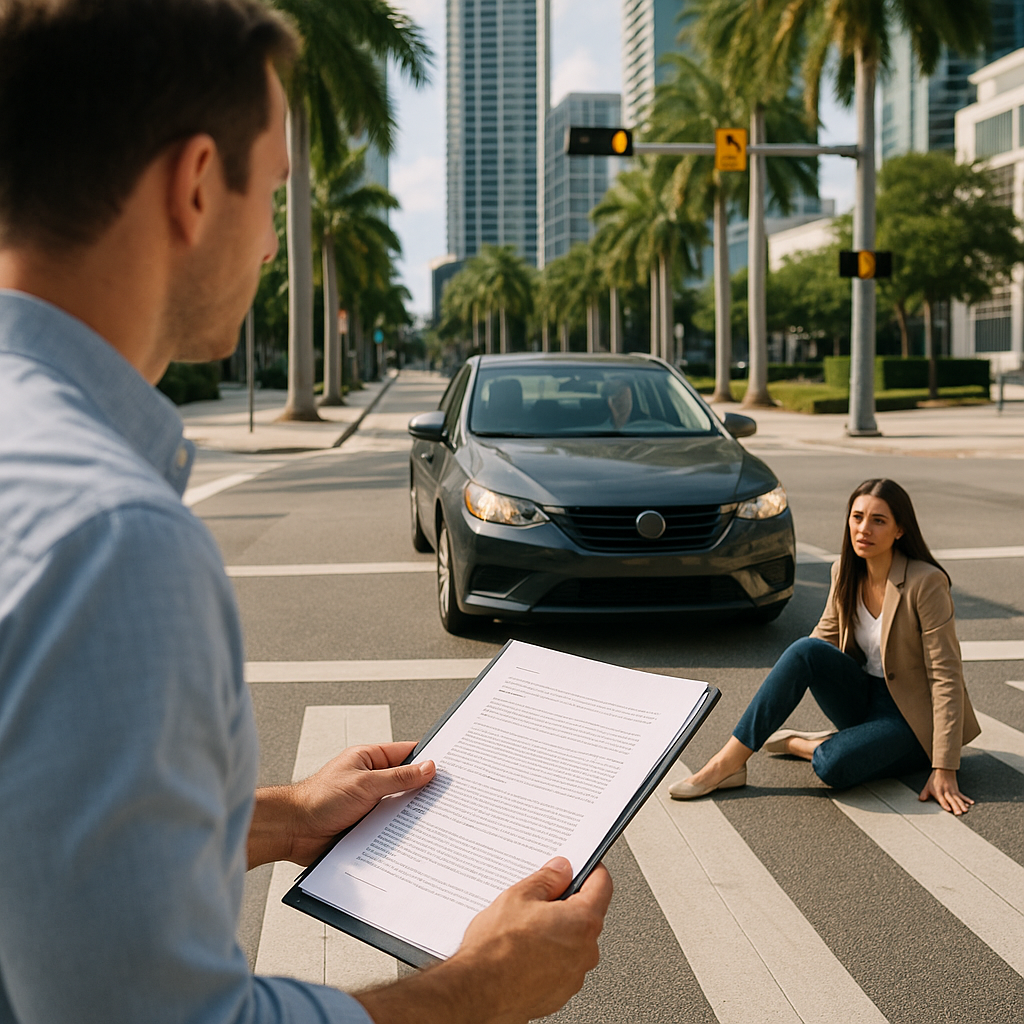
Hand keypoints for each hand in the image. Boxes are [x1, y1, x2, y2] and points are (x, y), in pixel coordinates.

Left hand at [248, 742, 434, 868]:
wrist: (293, 831)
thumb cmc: (317, 799)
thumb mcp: (364, 784)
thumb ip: (398, 777)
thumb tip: (428, 768)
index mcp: (371, 759)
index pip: (408, 753)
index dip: (429, 759)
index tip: (451, 766)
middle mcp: (372, 780)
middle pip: (408, 782)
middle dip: (424, 790)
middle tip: (448, 797)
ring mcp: (370, 804)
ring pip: (401, 807)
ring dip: (412, 814)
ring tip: (433, 820)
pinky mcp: (368, 826)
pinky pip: (391, 827)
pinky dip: (401, 832)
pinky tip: (414, 838)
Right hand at [356, 857, 612, 1023]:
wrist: (477, 991)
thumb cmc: (496, 949)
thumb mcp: (519, 896)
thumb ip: (547, 879)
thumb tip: (561, 870)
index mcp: (582, 921)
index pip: (602, 885)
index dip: (591, 870)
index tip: (581, 865)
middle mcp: (585, 951)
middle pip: (586, 915)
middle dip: (566, 904)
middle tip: (539, 899)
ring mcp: (573, 976)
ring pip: (572, 942)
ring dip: (556, 933)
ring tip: (524, 930)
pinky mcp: (559, 993)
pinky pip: (560, 966)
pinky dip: (548, 957)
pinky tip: (523, 951)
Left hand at [918, 768, 973, 815]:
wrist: (943, 770)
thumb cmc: (934, 780)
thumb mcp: (928, 786)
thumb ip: (924, 793)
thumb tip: (920, 799)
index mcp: (938, 792)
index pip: (941, 799)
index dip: (945, 804)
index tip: (949, 810)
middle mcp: (946, 792)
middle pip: (951, 800)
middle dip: (955, 807)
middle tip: (959, 813)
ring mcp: (953, 792)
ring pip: (958, 799)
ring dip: (962, 805)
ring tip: (965, 810)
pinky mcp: (957, 791)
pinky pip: (963, 796)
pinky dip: (967, 799)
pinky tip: (971, 803)